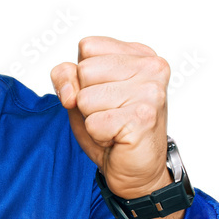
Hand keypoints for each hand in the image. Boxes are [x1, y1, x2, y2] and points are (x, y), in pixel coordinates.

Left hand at [51, 36, 173, 198]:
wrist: (137, 172)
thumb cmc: (111, 130)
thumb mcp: (80, 95)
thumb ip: (66, 77)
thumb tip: (69, 92)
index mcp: (139, 54)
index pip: (87, 47)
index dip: (82, 76)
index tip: (104, 95)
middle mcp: (152, 67)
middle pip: (84, 70)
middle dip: (87, 99)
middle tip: (110, 114)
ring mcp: (151, 91)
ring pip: (85, 98)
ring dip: (92, 119)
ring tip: (114, 127)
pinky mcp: (143, 117)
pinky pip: (93, 123)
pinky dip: (98, 136)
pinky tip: (118, 139)